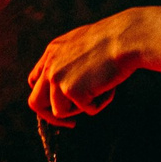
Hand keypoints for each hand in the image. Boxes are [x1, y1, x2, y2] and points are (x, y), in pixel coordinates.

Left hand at [27, 6, 160, 126]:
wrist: (125, 38)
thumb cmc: (115, 41)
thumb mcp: (84, 46)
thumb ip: (71, 63)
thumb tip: (72, 87)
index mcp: (52, 53)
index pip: (36, 81)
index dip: (47, 96)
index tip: (61, 105)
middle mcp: (49, 66)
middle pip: (35, 102)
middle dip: (50, 117)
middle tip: (72, 123)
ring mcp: (57, 79)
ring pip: (61, 112)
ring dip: (83, 106)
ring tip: (102, 88)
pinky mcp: (71, 90)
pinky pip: (87, 110)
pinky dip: (101, 103)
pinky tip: (110, 85)